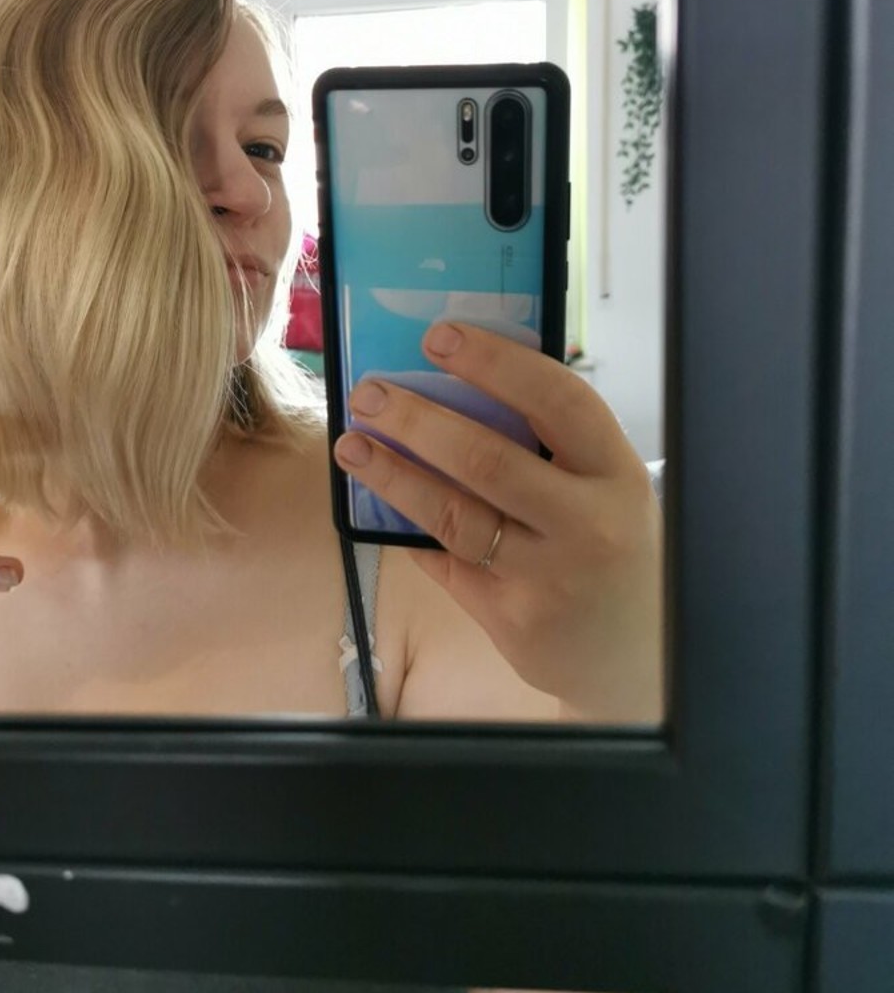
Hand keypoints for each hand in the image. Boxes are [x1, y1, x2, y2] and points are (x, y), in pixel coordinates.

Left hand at [332, 321, 662, 722]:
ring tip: (352, 445)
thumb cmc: (613, 549)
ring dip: (394, 475)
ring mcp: (548, 575)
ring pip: (454, 516)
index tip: (438, 337)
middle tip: (369, 394)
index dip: (495, 363)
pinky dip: (408, 530)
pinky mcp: (512, 617)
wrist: (638, 655)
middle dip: (418, 420)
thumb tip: (457, 386)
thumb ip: (553, 448)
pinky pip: (446, 562)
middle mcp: (587, 523)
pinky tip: (376, 504)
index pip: (556, 401)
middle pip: (488, 459)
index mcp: (615, 472)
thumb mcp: (607, 489)